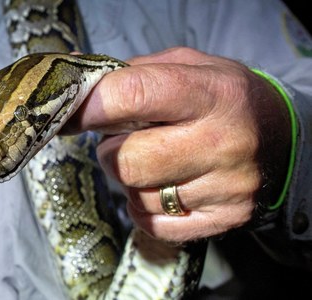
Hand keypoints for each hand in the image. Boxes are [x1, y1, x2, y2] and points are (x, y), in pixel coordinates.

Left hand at [63, 47, 291, 241]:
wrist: (282, 141)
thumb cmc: (224, 99)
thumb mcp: (188, 66)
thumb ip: (131, 72)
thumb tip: (72, 72)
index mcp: (212, 94)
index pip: (134, 96)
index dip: (92, 106)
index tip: (74, 113)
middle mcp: (221, 143)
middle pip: (127, 159)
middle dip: (110, 149)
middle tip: (124, 139)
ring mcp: (224, 189)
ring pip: (135, 194)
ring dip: (128, 178)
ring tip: (151, 159)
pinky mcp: (221, 221)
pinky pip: (152, 223)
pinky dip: (143, 206)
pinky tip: (161, 187)